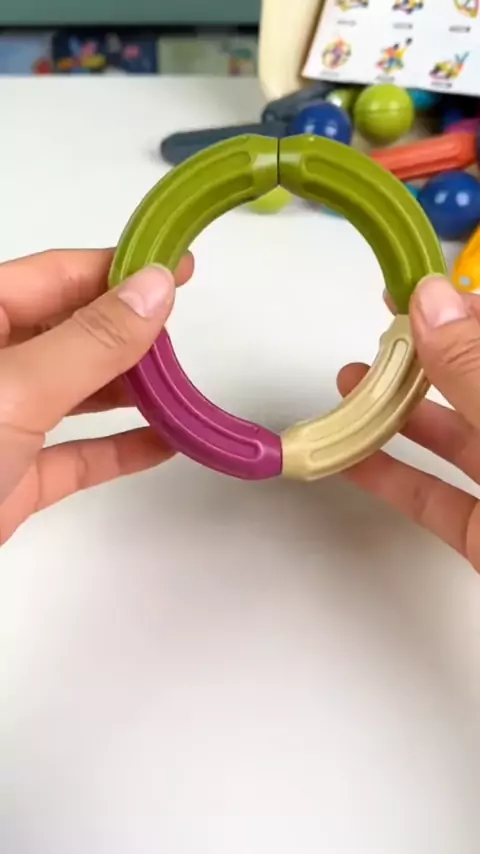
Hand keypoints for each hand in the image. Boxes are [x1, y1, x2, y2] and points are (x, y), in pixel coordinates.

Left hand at [0, 249, 192, 544]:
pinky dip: (120, 449)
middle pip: (72, 333)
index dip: (120, 270)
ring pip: (78, 392)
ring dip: (132, 392)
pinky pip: (77, 453)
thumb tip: (155, 288)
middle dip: (131, 335)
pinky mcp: (14, 477)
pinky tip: (165, 444)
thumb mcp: (13, 388)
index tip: (179, 267)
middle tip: (187, 339)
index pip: (57, 277)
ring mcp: (1, 422)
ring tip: (185, 389)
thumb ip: (90, 341)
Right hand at [338, 275, 479, 570]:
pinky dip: (394, 479)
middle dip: (422, 360)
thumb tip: (433, 299)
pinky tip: (352, 459)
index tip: (406, 291)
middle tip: (372, 343)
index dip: (461, 308)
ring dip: (399, 415)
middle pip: (478, 384)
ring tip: (350, 388)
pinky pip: (438, 499)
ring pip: (457, 440)